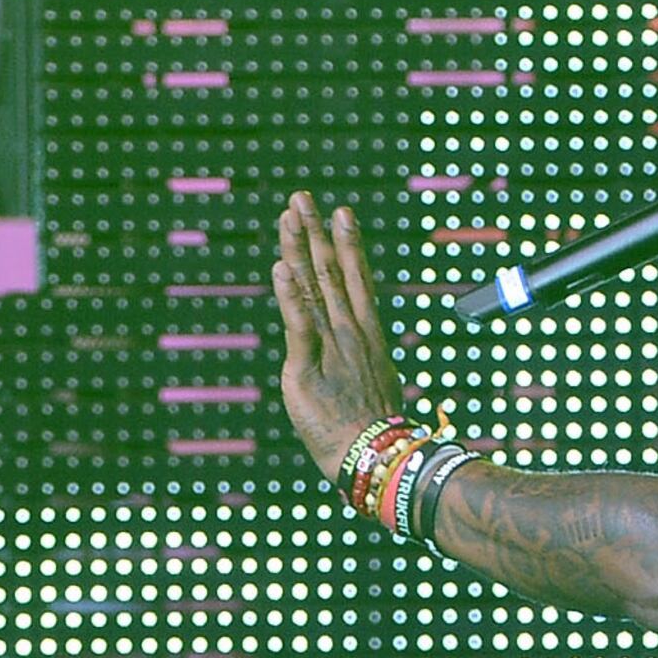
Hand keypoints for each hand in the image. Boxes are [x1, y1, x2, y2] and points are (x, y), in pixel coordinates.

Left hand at [268, 192, 410, 474]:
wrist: (376, 460)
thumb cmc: (373, 432)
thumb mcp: (367, 387)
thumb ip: (356, 365)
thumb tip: (353, 362)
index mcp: (367, 336)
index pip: (355, 279)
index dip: (347, 244)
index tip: (340, 213)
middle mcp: (351, 333)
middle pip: (330, 272)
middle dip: (316, 232)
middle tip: (303, 197)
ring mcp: (332, 347)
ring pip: (314, 287)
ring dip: (299, 249)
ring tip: (289, 215)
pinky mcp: (307, 368)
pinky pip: (298, 324)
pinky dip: (289, 294)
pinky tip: (280, 266)